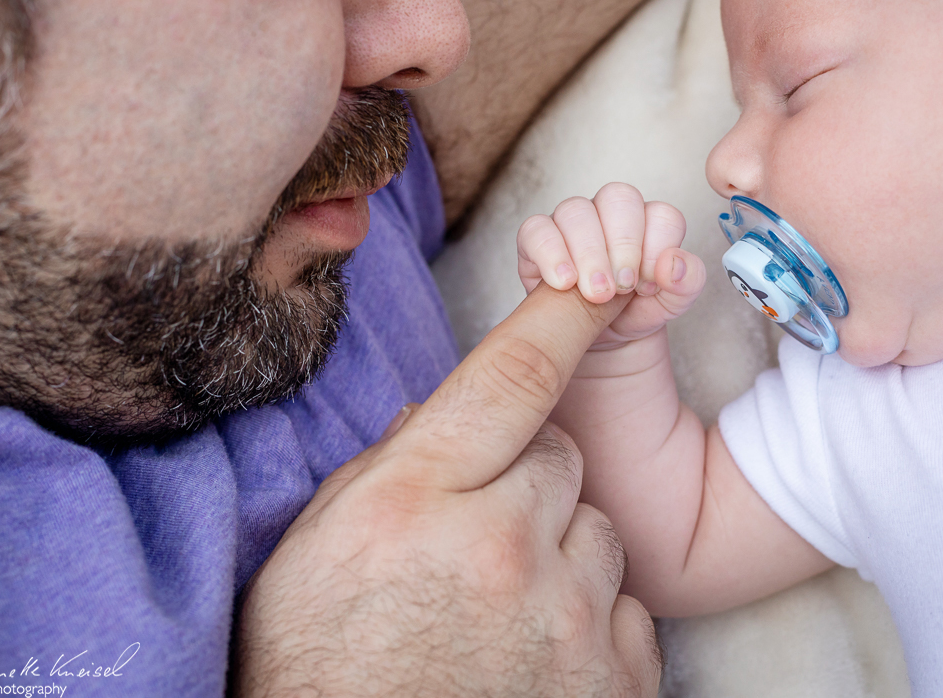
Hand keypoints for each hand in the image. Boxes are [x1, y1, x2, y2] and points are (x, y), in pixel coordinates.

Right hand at [233, 286, 661, 697]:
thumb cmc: (317, 670)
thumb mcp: (317, 551)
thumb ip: (389, 469)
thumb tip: (444, 413)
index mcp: (416, 500)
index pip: (511, 376)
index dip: (560, 318)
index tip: (596, 284)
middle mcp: (501, 546)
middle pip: (560, 457)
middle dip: (527, 478)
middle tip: (475, 537)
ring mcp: (567, 620)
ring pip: (596, 531)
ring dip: (559, 552)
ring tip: (498, 610)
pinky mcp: (614, 681)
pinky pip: (625, 606)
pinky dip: (589, 616)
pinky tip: (532, 654)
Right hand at [517, 182, 705, 346]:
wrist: (600, 339)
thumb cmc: (635, 311)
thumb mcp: (671, 303)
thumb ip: (687, 282)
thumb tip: (672, 263)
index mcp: (649, 222)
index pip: (661, 215)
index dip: (657, 250)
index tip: (647, 285)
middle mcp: (610, 213)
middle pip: (619, 198)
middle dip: (623, 245)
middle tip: (622, 288)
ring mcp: (572, 222)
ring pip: (576, 211)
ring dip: (588, 253)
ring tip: (595, 293)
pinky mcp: (537, 239)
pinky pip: (536, 229)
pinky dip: (550, 254)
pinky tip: (564, 282)